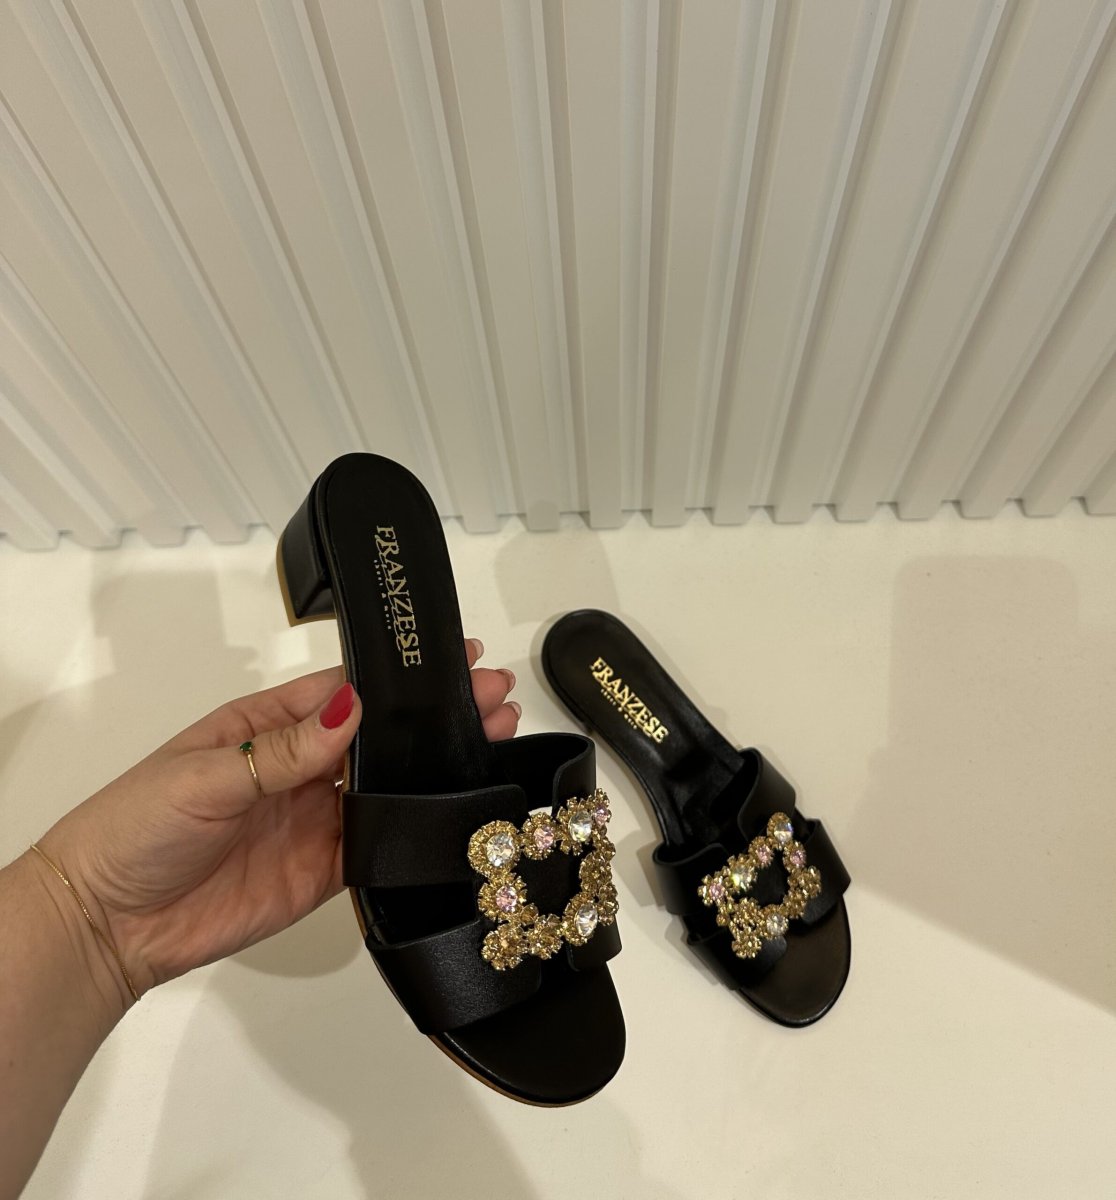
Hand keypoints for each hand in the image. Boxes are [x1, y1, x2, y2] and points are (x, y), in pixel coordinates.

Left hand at [33, 640, 518, 1003]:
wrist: (109, 925)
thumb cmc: (134, 829)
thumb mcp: (204, 775)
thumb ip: (281, 749)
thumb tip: (347, 710)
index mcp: (266, 725)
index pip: (346, 691)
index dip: (398, 678)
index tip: (451, 661)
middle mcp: (299, 768)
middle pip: (380, 736)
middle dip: (435, 716)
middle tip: (493, 696)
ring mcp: (315, 819)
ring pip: (390, 785)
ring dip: (436, 765)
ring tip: (493, 739)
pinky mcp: (324, 870)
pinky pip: (380, 845)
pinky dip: (416, 829)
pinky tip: (455, 809)